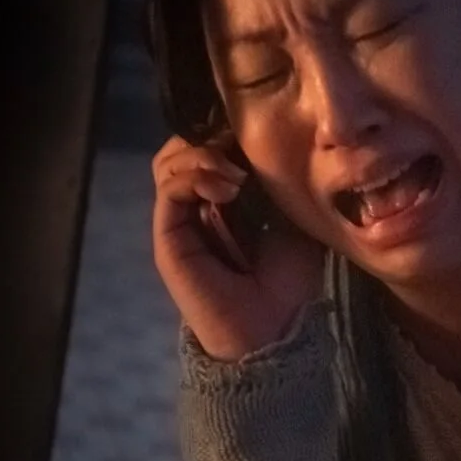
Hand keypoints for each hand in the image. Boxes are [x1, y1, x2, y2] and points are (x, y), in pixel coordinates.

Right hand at [152, 136, 325, 361]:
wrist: (273, 328)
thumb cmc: (287, 282)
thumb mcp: (293, 220)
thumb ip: (277, 184)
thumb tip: (271, 142)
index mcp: (220, 200)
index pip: (206, 146)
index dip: (224, 131)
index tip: (255, 134)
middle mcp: (194, 206)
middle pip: (180, 147)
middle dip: (210, 137)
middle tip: (242, 150)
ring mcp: (178, 221)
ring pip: (167, 161)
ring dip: (201, 154)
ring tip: (236, 173)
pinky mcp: (169, 236)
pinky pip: (167, 188)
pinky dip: (194, 176)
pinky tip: (227, 187)